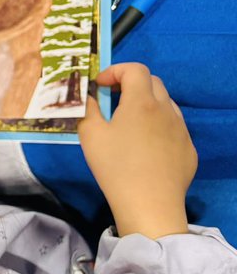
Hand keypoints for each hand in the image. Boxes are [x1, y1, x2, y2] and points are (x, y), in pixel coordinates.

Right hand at [79, 63, 196, 237]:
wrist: (149, 204)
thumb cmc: (115, 166)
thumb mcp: (90, 134)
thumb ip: (86, 107)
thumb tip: (87, 95)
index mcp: (141, 102)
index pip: (135, 69)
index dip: (115, 70)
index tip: (100, 85)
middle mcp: (166, 110)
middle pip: (153, 82)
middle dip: (131, 83)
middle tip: (112, 98)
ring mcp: (181, 130)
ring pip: (166, 104)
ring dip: (147, 103)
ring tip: (129, 123)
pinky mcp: (188, 149)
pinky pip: (173, 127)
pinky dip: (158, 125)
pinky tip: (146, 147)